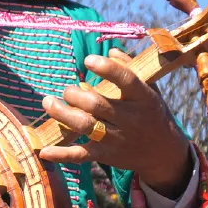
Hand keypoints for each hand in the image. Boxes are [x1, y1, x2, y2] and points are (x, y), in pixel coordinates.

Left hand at [39, 48, 192, 196]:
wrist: (163, 153)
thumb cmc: (152, 114)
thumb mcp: (151, 90)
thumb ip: (131, 69)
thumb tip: (110, 52)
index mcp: (142, 98)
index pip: (126, 80)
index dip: (106, 69)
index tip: (87, 60)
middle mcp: (130, 119)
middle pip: (97, 105)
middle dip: (75, 95)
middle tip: (67, 90)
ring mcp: (116, 139)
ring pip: (85, 126)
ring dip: (62, 114)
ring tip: (48, 102)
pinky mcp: (106, 155)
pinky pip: (81, 155)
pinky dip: (62, 154)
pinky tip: (44, 151)